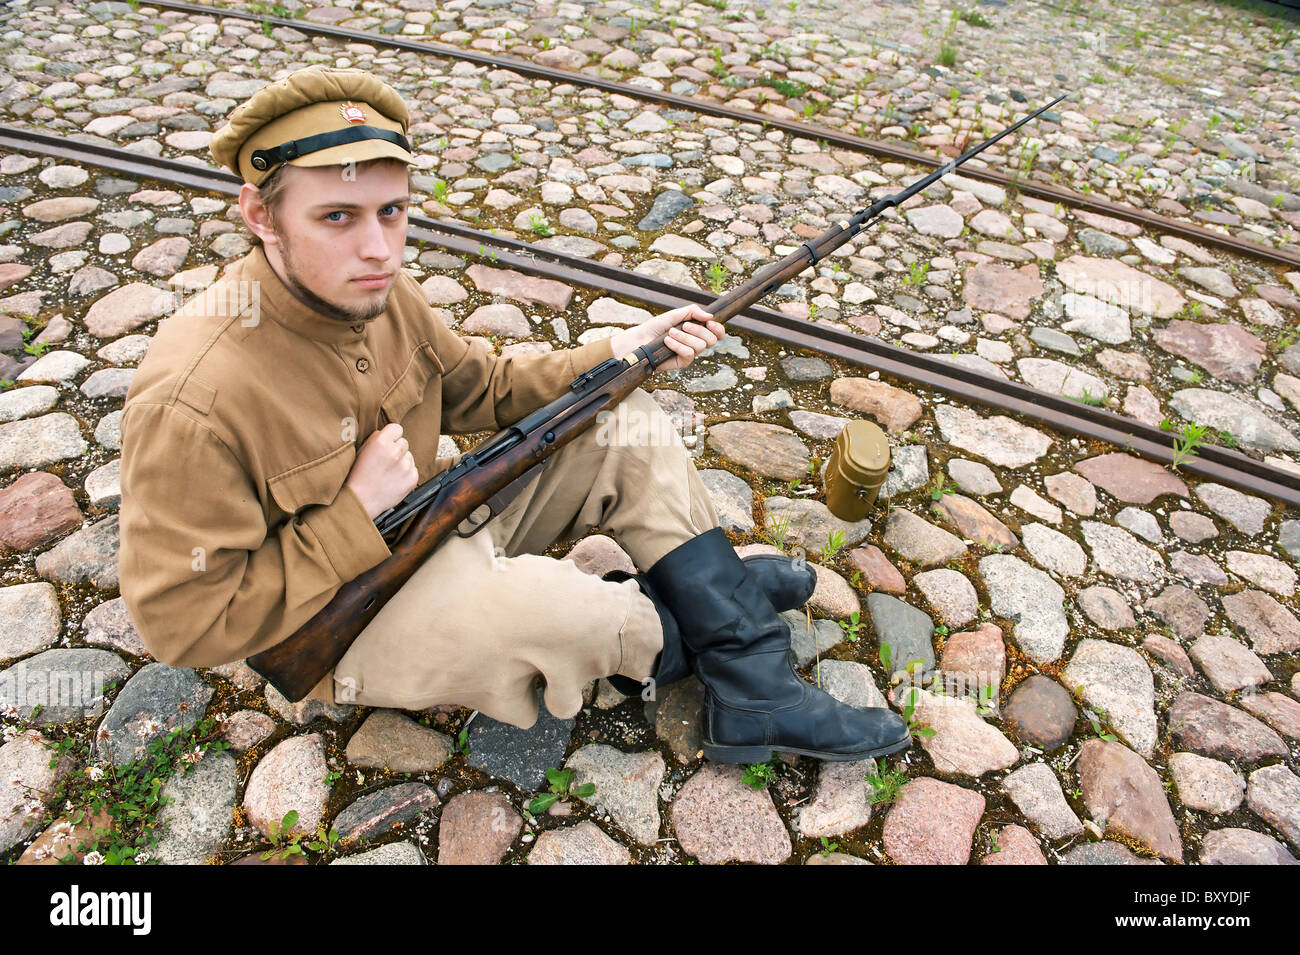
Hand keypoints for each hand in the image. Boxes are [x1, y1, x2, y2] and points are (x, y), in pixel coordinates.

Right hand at [345, 423, 418, 519]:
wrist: (361, 500)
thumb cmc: (358, 476)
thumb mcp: (361, 451)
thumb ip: (376, 439)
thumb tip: (387, 433)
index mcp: (381, 442)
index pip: (397, 428)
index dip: (392, 436)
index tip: (388, 443)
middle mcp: (395, 452)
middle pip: (404, 442)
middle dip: (396, 449)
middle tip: (386, 461)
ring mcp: (405, 466)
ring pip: (409, 456)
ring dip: (402, 461)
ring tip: (389, 472)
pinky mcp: (412, 478)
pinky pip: (413, 469)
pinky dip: (406, 473)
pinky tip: (394, 479)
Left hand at [609, 304, 724, 372]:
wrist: (641, 339)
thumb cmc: (656, 327)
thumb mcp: (675, 314)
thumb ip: (693, 311)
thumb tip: (710, 316)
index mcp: (697, 332)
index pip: (717, 334)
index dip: (718, 329)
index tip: (710, 323)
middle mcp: (696, 344)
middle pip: (711, 340)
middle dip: (698, 331)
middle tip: (684, 326)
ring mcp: (690, 354)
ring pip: (700, 346)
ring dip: (684, 337)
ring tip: (670, 333)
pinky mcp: (682, 363)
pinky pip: (689, 354)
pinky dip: (678, 345)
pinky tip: (667, 342)